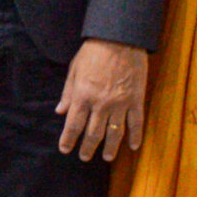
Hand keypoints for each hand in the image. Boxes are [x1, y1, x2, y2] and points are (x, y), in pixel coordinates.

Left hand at [56, 38, 149, 160]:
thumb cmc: (94, 51)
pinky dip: (135, 136)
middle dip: (87, 148)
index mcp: (83, 96)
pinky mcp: (136, 100)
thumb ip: (68, 93)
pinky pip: (136, 123)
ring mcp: (120, 103)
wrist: (120, 38)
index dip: (68, 139)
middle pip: (93, 133)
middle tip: (84, 157)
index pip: (73, 125)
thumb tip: (60, 111)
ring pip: (115, 133)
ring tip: (107, 158)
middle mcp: (101, 104)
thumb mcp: (74, 69)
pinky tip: (133, 146)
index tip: (65, 149)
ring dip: (110, 148)